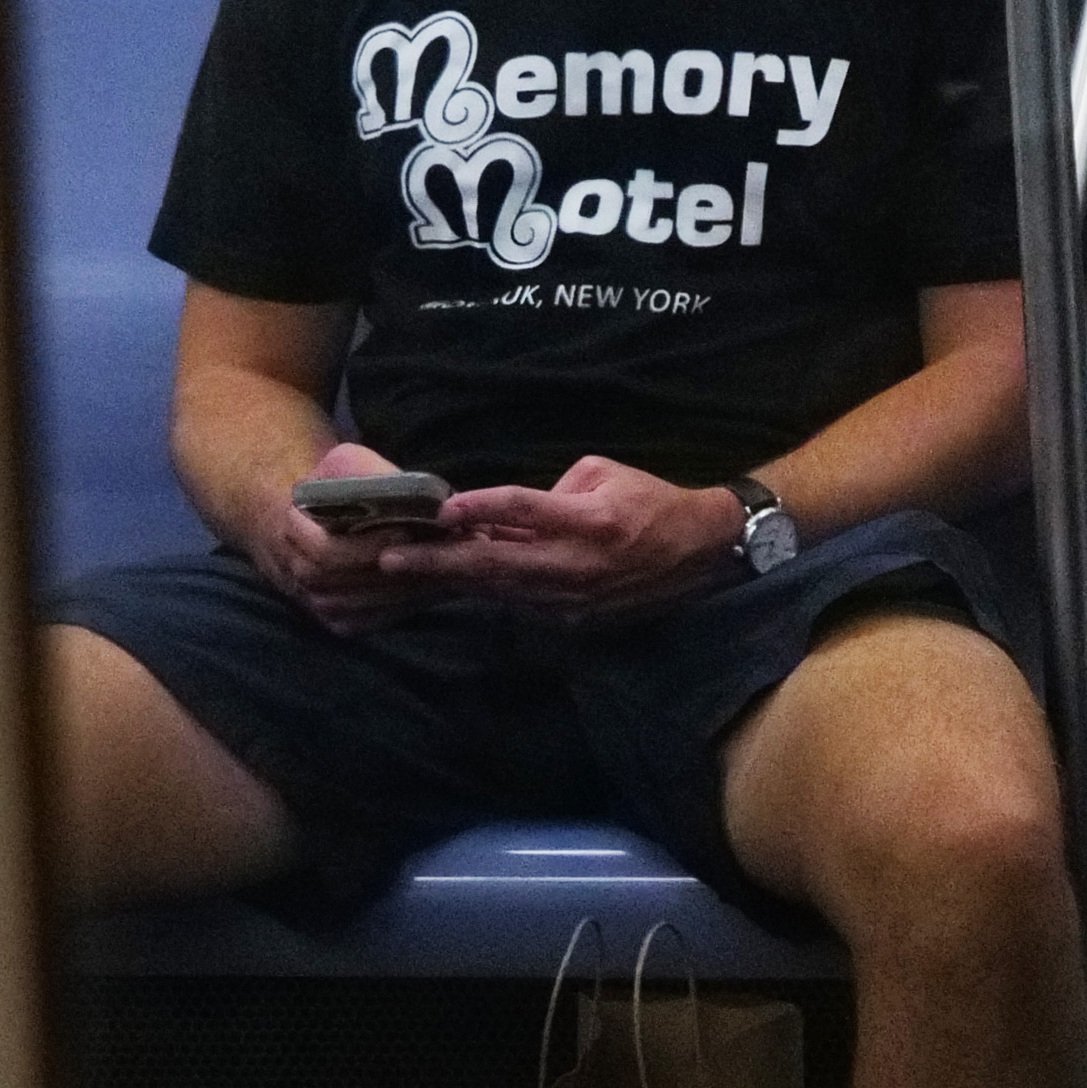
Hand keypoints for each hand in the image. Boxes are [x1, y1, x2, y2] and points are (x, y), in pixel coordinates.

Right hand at [253, 439, 464, 627]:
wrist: (315, 524)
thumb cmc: (337, 488)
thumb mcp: (346, 465)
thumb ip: (373, 476)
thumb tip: (425, 496)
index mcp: (291, 531)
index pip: (327, 553)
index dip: (367, 547)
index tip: (406, 531)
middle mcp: (299, 574)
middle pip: (352, 585)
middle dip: (400, 570)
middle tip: (441, 552)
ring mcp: (320, 603)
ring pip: (368, 605)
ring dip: (411, 589)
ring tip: (448, 565)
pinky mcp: (341, 623)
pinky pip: (377, 619)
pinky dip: (410, 603)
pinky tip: (438, 584)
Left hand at [429, 453, 744, 616]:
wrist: (697, 550)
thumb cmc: (649, 500)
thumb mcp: (604, 473)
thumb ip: (550, 492)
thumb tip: (500, 513)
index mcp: (593, 521)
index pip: (526, 510)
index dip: (481, 508)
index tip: (441, 508)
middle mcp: (580, 564)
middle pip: (497, 563)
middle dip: (439, 560)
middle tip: (389, 557)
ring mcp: (574, 596)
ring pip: (499, 588)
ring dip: (451, 577)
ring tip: (406, 567)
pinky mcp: (571, 614)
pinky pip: (517, 599)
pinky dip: (482, 587)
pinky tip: (451, 577)